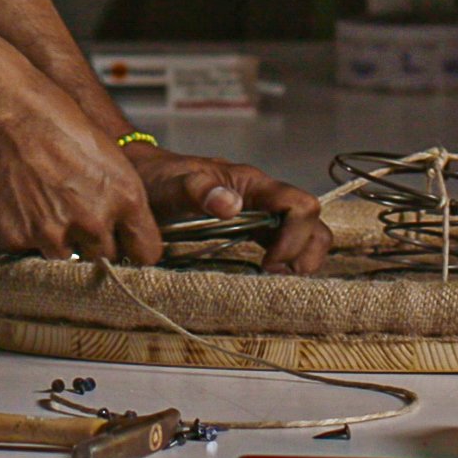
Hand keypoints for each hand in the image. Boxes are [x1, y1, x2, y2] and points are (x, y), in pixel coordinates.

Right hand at [0, 77, 160, 265]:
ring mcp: (54, 234)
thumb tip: (118, 222)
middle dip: (94, 246)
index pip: (147, 252)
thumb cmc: (49, 116)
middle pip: (106, 260)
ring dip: (59, 244)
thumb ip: (116, 195)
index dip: (135, 249)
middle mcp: (93, 220)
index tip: (126, 246)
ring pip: (66, 263)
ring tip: (44, 207)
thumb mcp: (106, 152)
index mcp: (125, 197)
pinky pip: (27, 252)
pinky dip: (25, 235)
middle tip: (76, 220)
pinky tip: (20, 203)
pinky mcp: (17, 239)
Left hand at [126, 144, 331, 273]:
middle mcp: (264, 198)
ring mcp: (260, 213)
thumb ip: (199, 190)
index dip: (295, 237)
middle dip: (305, 252)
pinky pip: (284, 242)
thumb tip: (232, 205)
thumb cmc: (158, 178)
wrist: (144, 177)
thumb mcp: (172, 183)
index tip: (269, 264)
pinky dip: (286, 262)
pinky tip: (264, 277)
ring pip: (306, 233)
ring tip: (273, 280)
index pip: (300, 205)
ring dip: (300, 259)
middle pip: (313, 222)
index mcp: (252, 184)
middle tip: (274, 276)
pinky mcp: (252, 228)